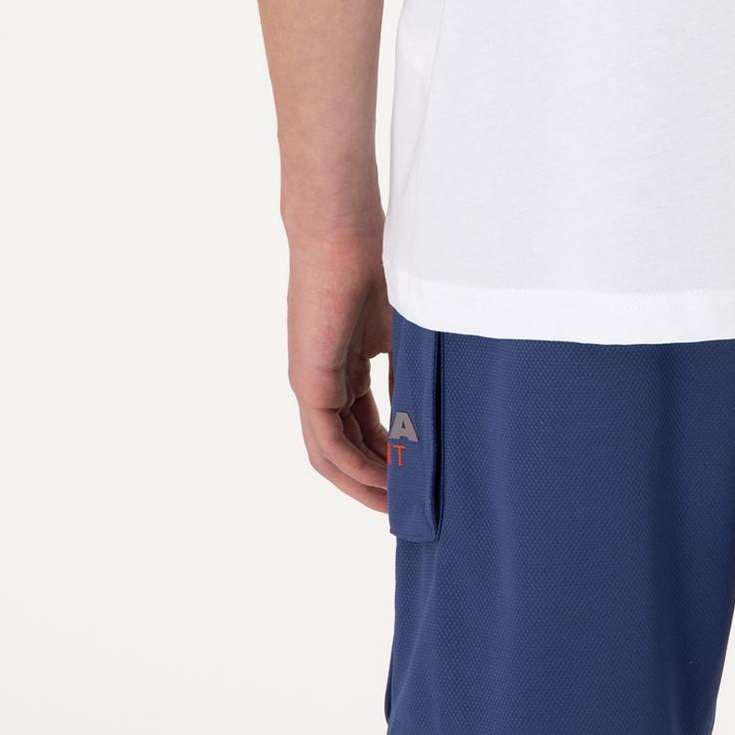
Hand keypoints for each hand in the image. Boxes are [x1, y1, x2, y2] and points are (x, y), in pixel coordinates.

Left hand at [286, 230, 391, 510]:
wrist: (342, 230)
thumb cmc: (374, 263)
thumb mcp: (401, 331)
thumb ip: (407, 376)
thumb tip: (425, 420)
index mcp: (342, 369)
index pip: (362, 429)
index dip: (389, 458)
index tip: (418, 478)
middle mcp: (321, 382)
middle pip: (345, 450)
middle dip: (376, 481)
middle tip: (409, 505)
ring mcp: (312, 383)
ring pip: (332, 454)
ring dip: (363, 483)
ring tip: (398, 504)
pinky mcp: (310, 381)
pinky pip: (328, 440)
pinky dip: (355, 465)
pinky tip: (384, 479)